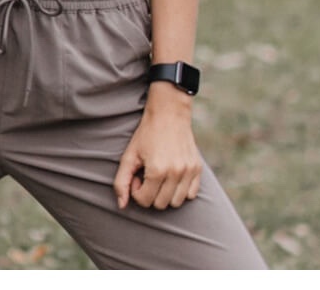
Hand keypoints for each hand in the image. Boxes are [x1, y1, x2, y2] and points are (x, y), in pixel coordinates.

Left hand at [113, 88, 201, 210]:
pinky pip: (191, 194)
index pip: (145, 201)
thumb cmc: (146, 133)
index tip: (137, 176)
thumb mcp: (129, 155)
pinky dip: (181, 190)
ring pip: (176, 202)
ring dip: (166, 194)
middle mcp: (176, 173)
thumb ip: (121, 181)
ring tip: (160, 176)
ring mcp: (189, 171)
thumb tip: (122, 205)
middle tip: (147, 175)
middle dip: (150, 193)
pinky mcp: (198, 169)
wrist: (169, 113)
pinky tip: (172, 176)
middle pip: (161, 205)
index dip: (136, 190)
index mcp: (157, 170)